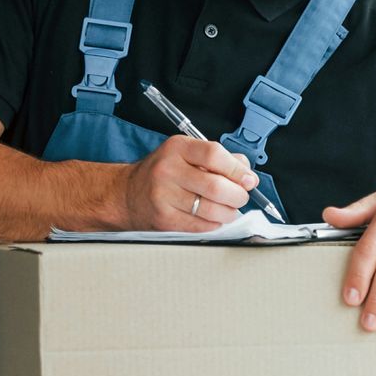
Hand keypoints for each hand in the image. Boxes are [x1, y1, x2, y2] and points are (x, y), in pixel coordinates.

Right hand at [120, 135, 257, 231]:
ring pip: (211, 210)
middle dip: (238, 195)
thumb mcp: (186, 154)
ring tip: (228, 209)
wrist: (127, 195)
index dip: (237, 170)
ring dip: (229, 213)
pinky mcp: (164, 220)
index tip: (249, 179)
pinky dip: (214, 224)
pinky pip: (201, 226)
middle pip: (216, 186)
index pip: (214, 154)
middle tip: (241, 197)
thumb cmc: (163, 173)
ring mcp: (164, 197)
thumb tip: (247, 173)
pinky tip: (212, 218)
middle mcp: (168, 170)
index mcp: (177, 148)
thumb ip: (219, 159)